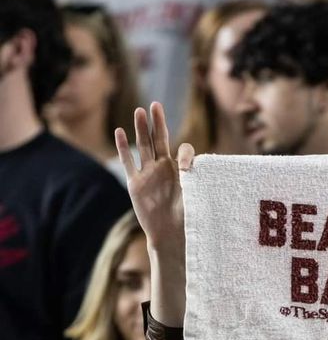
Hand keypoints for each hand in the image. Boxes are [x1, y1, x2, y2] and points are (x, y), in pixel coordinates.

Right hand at [115, 103, 194, 254]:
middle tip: (156, 104)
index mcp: (180, 170)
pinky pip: (128, 163)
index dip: (186, 154)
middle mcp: (163, 169)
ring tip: (140, 111)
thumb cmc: (187, 217)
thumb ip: (194, 178)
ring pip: (143, 147)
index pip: (183, 149)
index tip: (188, 167)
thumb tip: (191, 165)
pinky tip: (120, 131)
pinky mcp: (135, 184)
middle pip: (159, 140)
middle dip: (157, 122)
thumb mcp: (195, 195)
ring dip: (141, 129)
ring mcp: (148, 175)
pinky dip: (123, 147)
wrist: (171, 235)